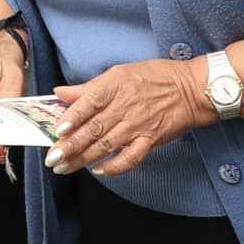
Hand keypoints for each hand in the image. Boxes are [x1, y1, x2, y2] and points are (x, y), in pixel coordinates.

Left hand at [46, 59, 204, 178]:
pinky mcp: (151, 140)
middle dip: (70, 146)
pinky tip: (99, 171)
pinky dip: (115, 167)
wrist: (192, 89)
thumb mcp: (119, 73)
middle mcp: (126, 107)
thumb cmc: (155, 77)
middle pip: (94, 129)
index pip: (89, 103)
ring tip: (64, 167)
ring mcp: (138, 125)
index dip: (72, 118)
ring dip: (83, 159)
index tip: (57, 130)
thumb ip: (88, 87)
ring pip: (106, 145)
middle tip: (52, 158)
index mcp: (115, 87)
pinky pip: (132, 157)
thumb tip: (60, 92)